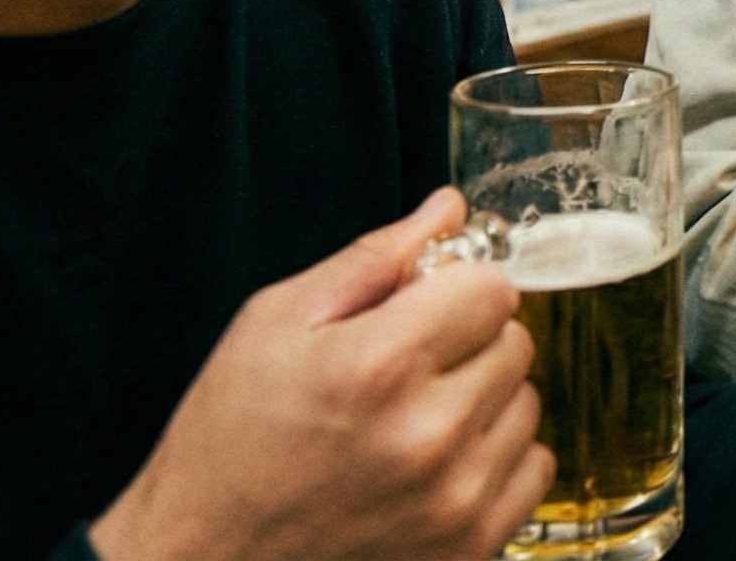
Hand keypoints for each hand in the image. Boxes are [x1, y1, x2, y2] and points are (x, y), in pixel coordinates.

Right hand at [88, 189, 552, 560]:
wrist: (200, 559)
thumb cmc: (228, 444)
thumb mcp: (273, 326)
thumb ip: (372, 260)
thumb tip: (447, 209)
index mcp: (377, 365)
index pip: (493, 289)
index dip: (456, 289)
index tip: (424, 308)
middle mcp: (427, 434)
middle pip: (516, 342)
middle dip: (468, 343)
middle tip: (405, 370)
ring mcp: (454, 498)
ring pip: (528, 404)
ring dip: (484, 403)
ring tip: (411, 422)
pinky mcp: (470, 546)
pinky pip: (535, 469)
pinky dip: (497, 461)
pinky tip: (437, 466)